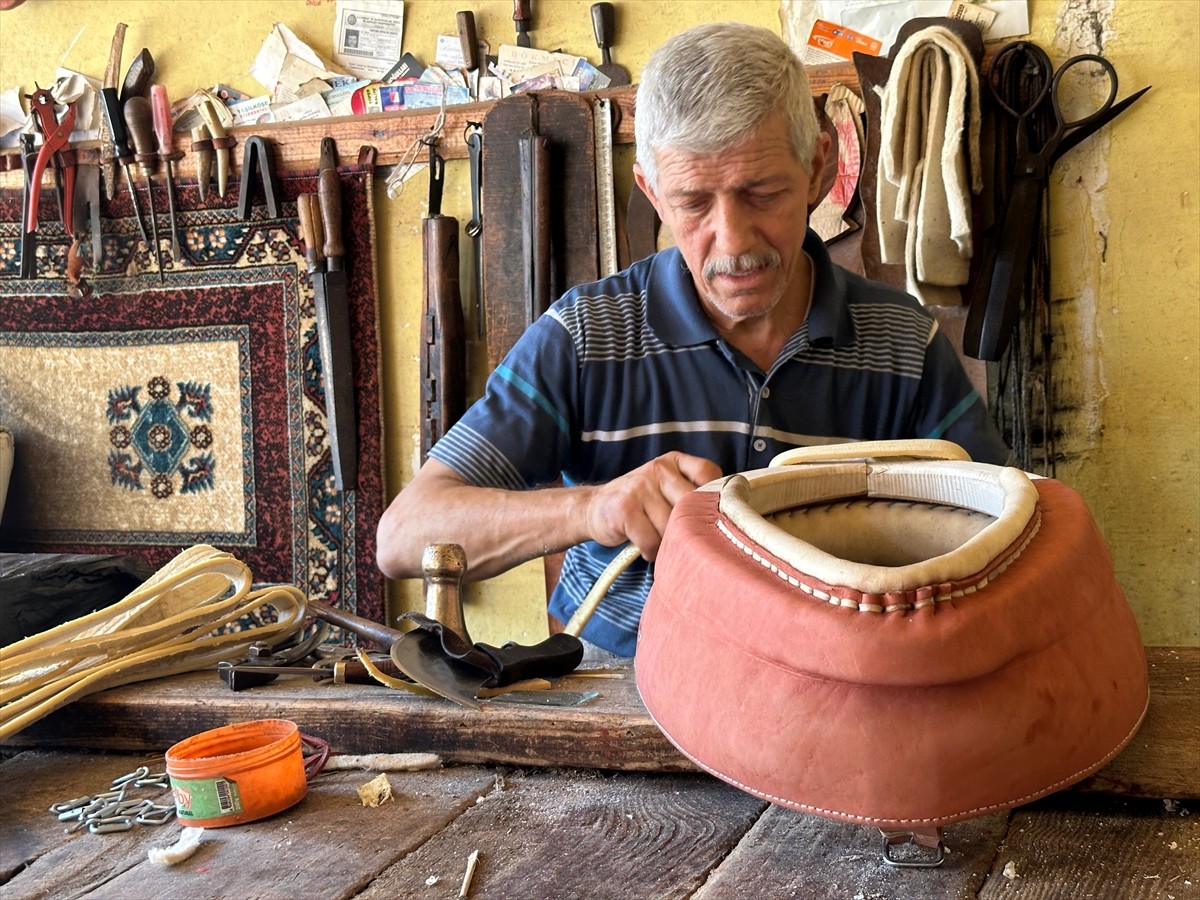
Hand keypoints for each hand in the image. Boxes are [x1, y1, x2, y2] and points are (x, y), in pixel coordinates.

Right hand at [584, 452, 721, 560]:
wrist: (593, 509)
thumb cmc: (639, 504)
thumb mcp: (665, 487)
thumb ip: (691, 492)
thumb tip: (730, 515)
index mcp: (673, 461)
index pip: (708, 473)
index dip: (714, 498)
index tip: (711, 517)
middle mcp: (658, 469)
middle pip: (693, 504)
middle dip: (691, 528)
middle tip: (687, 541)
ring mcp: (640, 487)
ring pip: (673, 526)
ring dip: (670, 544)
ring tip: (662, 544)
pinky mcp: (625, 509)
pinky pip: (652, 540)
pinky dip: (651, 551)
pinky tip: (646, 548)